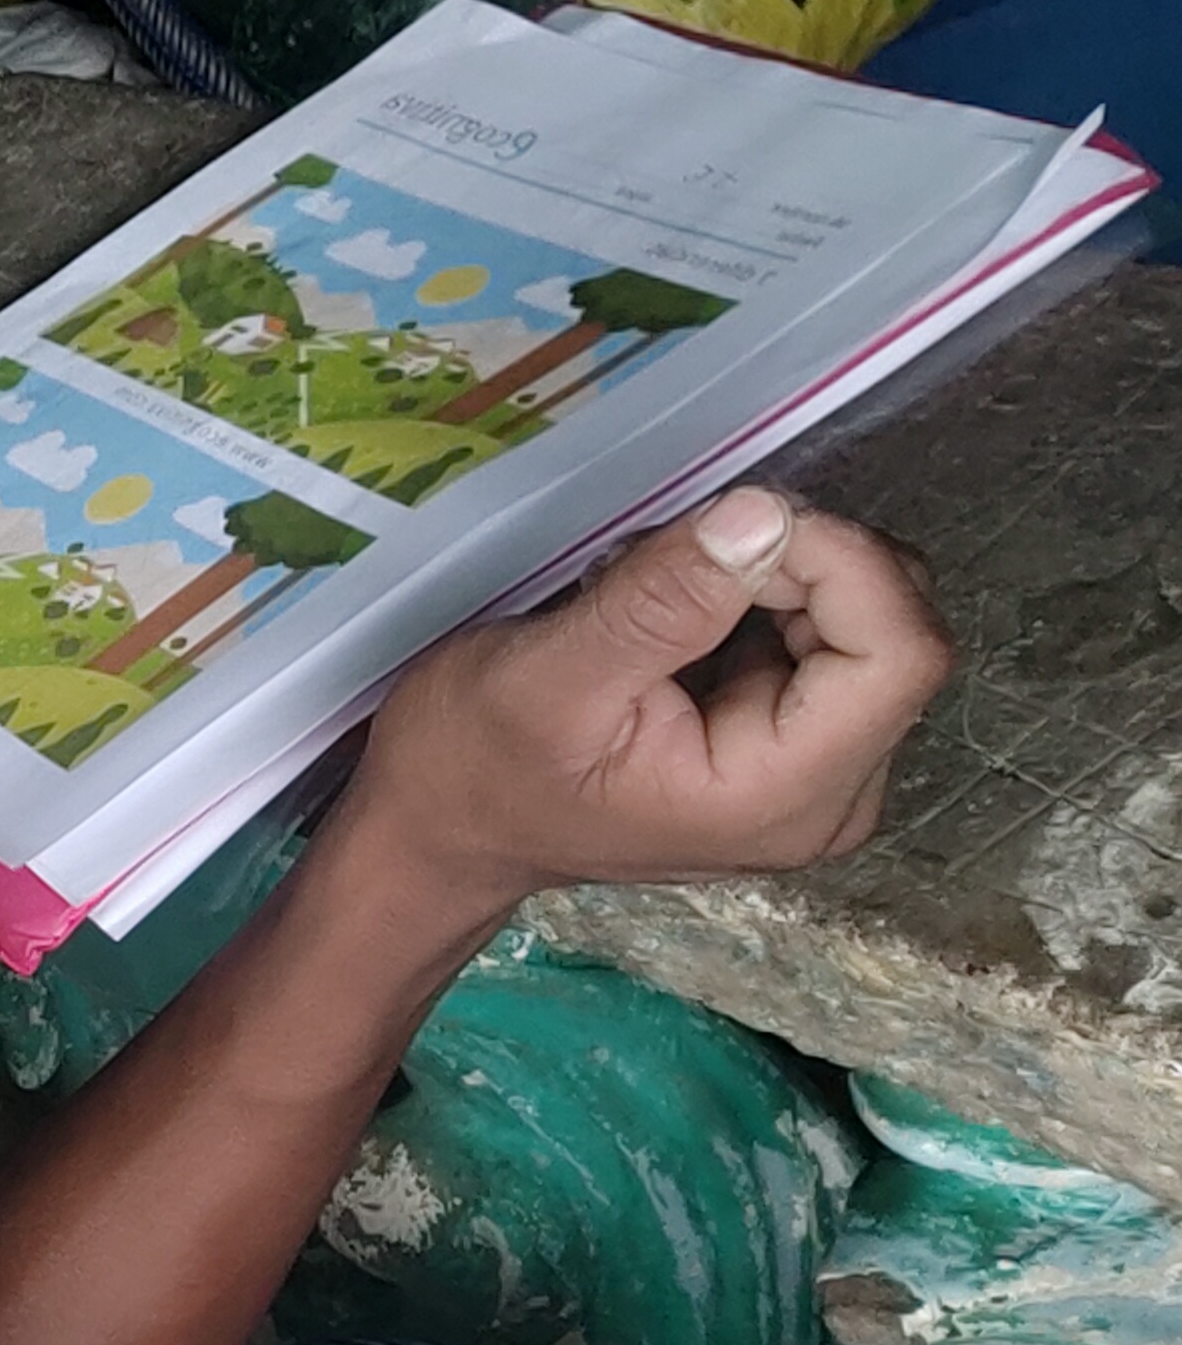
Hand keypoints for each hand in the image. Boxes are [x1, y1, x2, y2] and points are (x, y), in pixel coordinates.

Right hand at [346, 487, 950, 905]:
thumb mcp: (543, 676)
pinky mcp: (806, 750)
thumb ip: (657, 603)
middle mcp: (833, 798)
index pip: (899, 656)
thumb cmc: (475, 765)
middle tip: (674, 560)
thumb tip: (763, 516)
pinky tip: (681, 617)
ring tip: (659, 592)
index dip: (839, 563)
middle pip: (895, 635)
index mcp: (778, 798)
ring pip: (871, 626)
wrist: (446, 829)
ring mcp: (825, 777)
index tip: (731, 529)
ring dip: (777, 576)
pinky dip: (769, 600)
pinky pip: (835, 642)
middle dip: (798, 565)